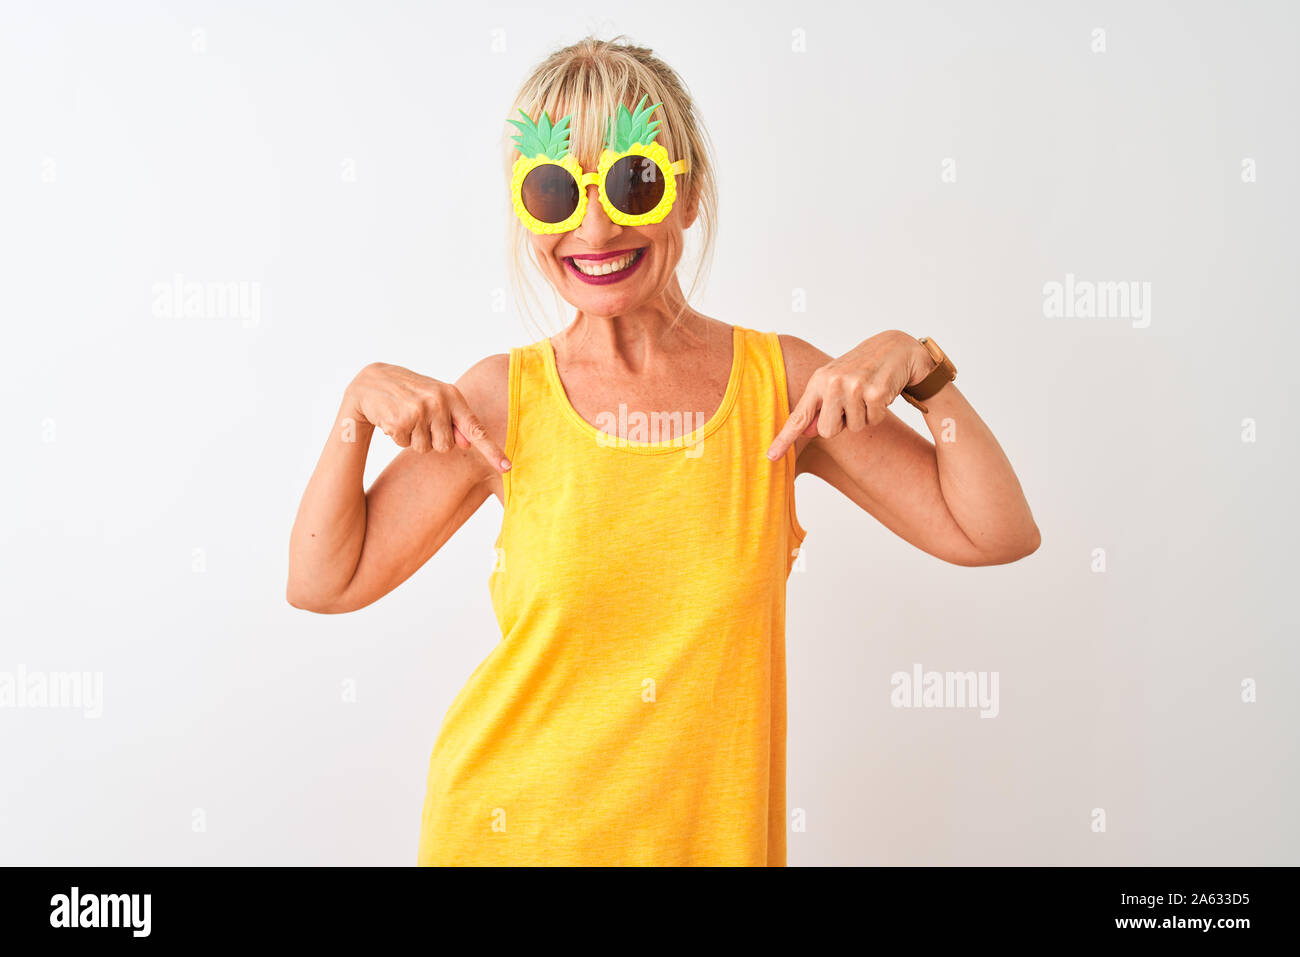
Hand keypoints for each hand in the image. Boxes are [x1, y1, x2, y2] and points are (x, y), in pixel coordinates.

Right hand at [346, 362, 509, 470]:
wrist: (372, 381)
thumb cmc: (409, 393)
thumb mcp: (435, 400)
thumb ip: (453, 420)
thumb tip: (467, 443)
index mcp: (453, 396)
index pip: (476, 428)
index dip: (492, 451)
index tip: (507, 468)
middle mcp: (439, 401)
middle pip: (445, 447)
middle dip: (431, 440)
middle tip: (418, 419)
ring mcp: (420, 410)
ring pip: (425, 449)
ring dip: (412, 438)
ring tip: (404, 417)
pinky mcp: (400, 419)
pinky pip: (404, 444)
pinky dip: (397, 436)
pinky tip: (392, 418)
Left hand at [767, 330, 934, 459]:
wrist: (894, 349)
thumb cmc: (860, 369)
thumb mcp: (834, 383)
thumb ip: (820, 407)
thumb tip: (807, 431)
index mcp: (818, 381)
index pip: (798, 416)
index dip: (784, 438)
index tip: (771, 456)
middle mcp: (832, 383)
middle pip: (828, 431)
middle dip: (841, 424)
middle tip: (851, 402)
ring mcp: (854, 386)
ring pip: (854, 428)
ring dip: (863, 416)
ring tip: (866, 394)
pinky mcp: (875, 392)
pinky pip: (873, 421)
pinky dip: (878, 413)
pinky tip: (880, 393)